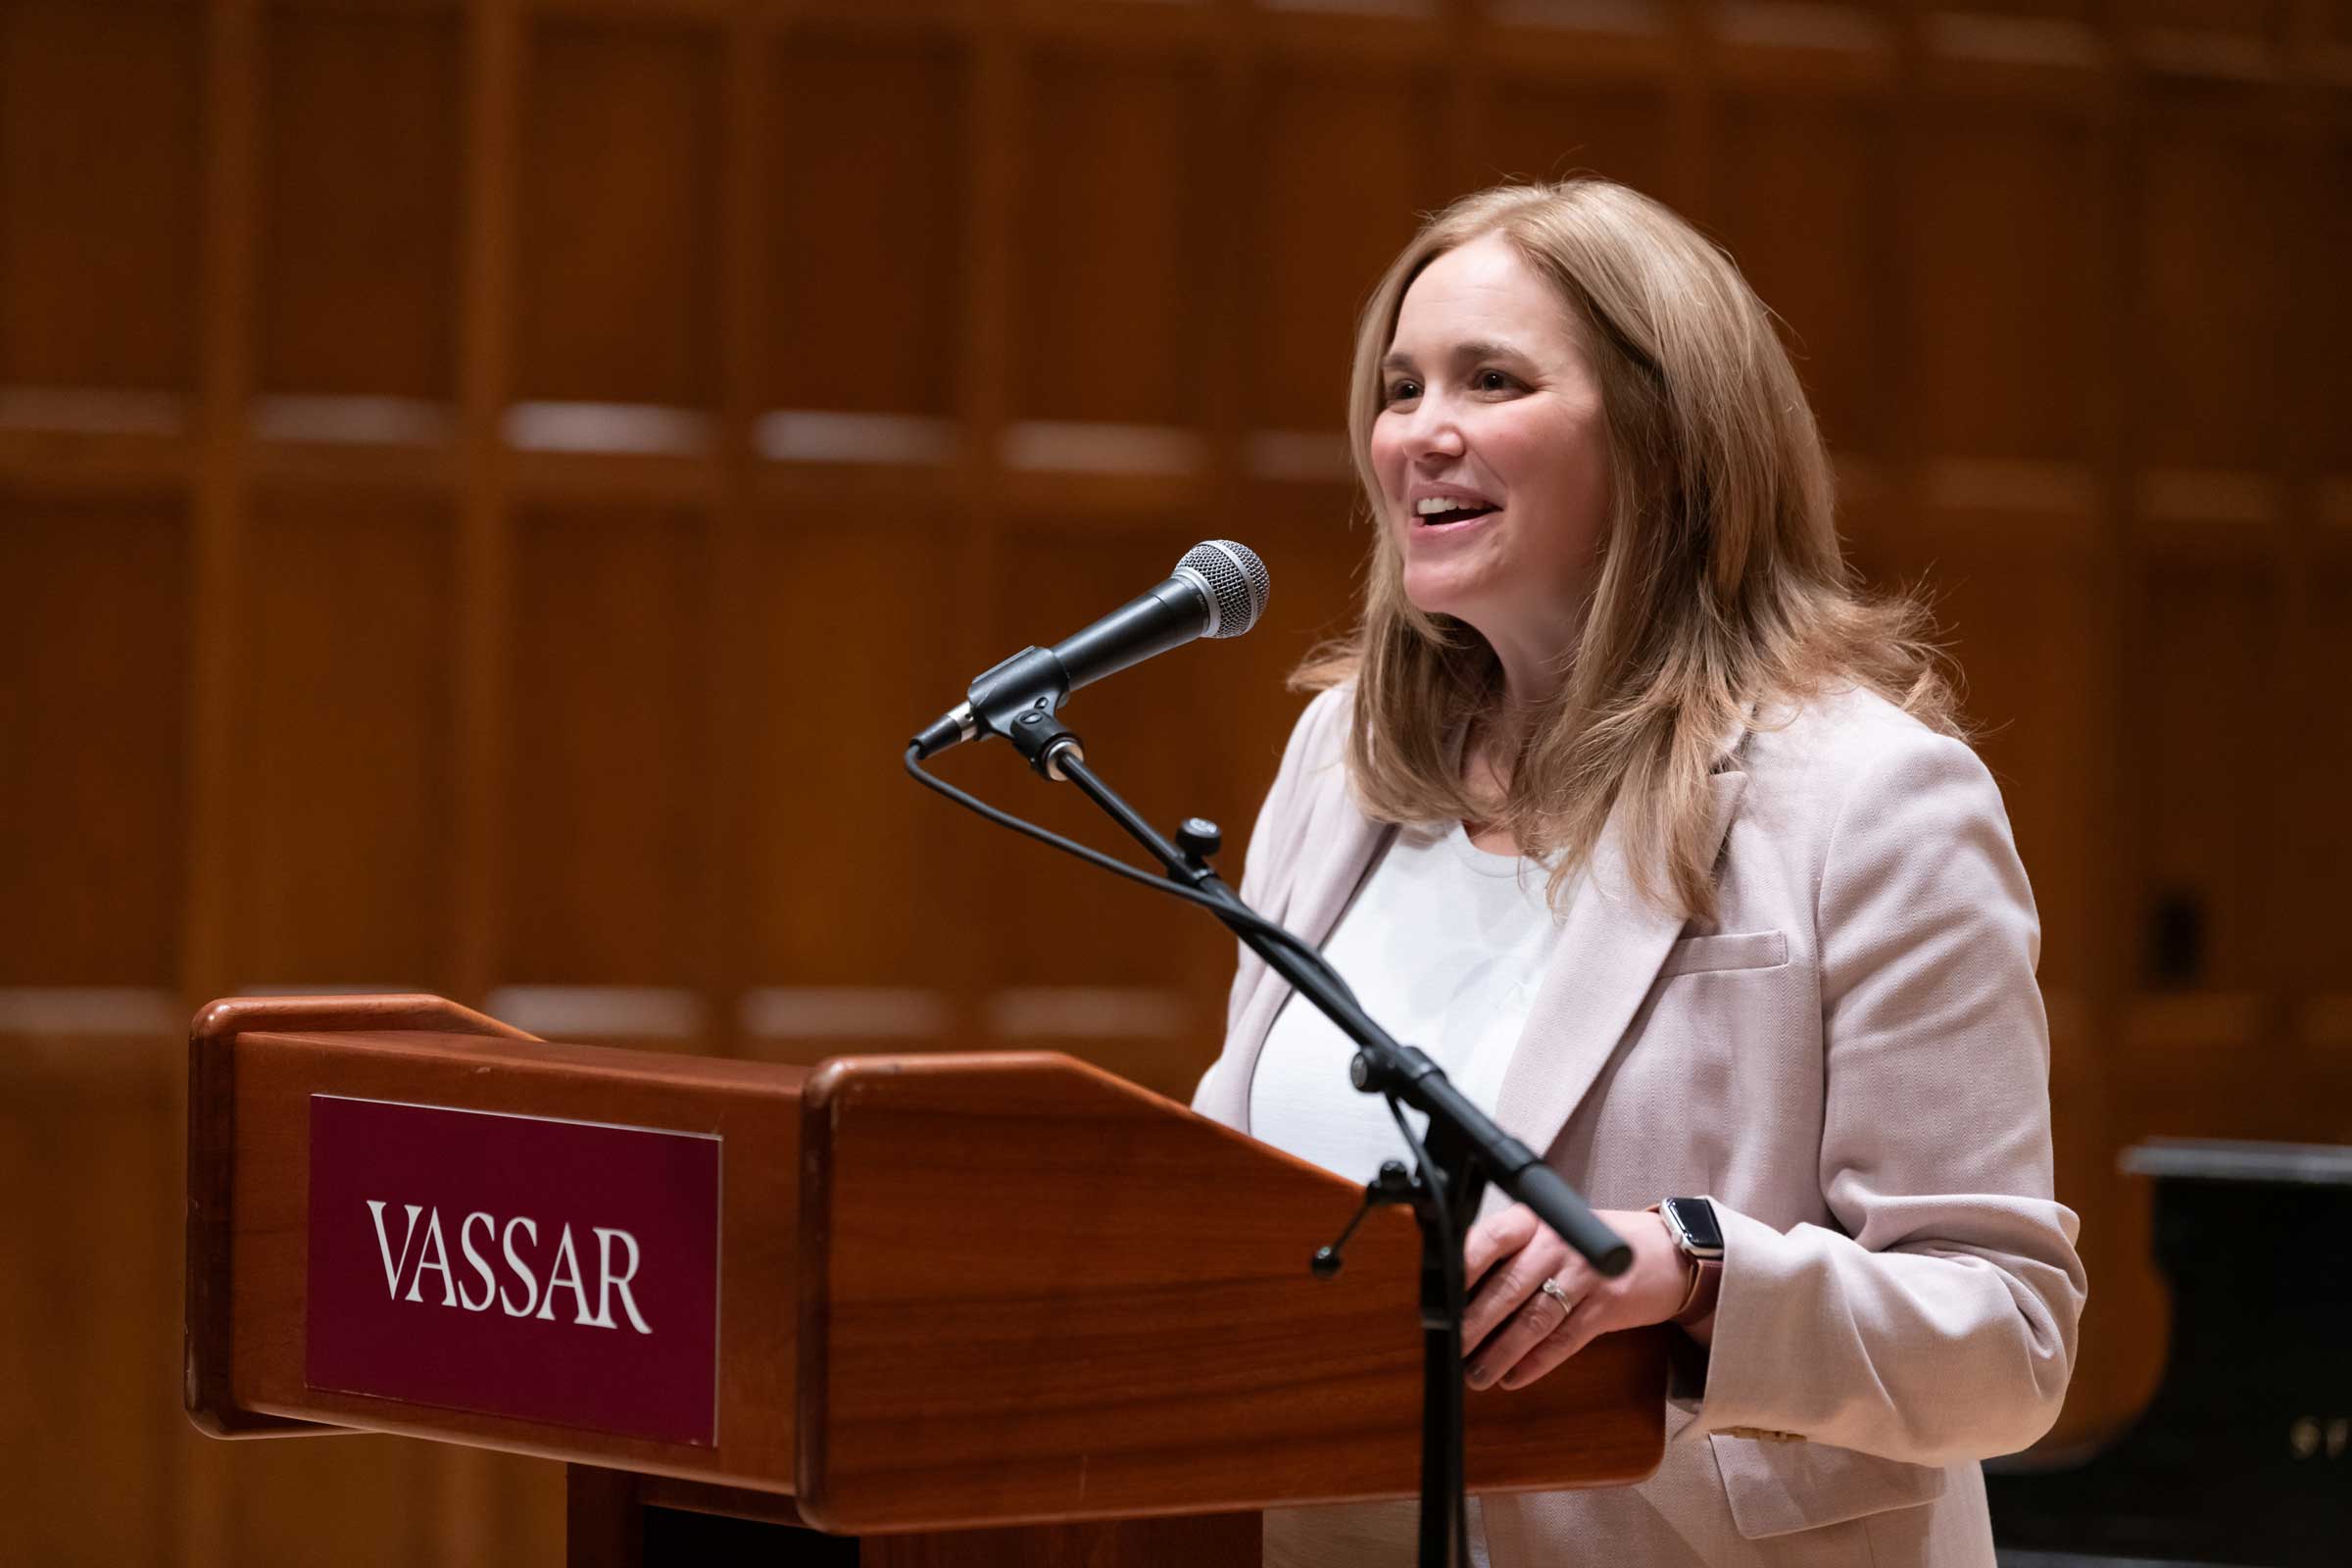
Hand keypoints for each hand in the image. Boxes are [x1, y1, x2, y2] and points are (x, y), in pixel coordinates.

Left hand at [1459, 1204, 1693, 1390]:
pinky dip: (1536, 1362)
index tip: (1438, 1300)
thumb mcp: (1549, 1234)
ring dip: (1501, 1352)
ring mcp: (1585, 1274)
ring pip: (1533, 1318)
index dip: (1462, 1269)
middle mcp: (1558, 1243)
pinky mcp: (1608, 1306)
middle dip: (1474, 1324)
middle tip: (1452, 1349)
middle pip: (1507, 1286)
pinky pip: (1565, 1339)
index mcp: (1534, 1221)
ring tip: (1477, 1374)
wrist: (1664, 1252)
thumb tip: (1457, 1293)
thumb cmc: (1589, 1245)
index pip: (1490, 1239)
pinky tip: (1514, 1377)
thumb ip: (1509, 1255)